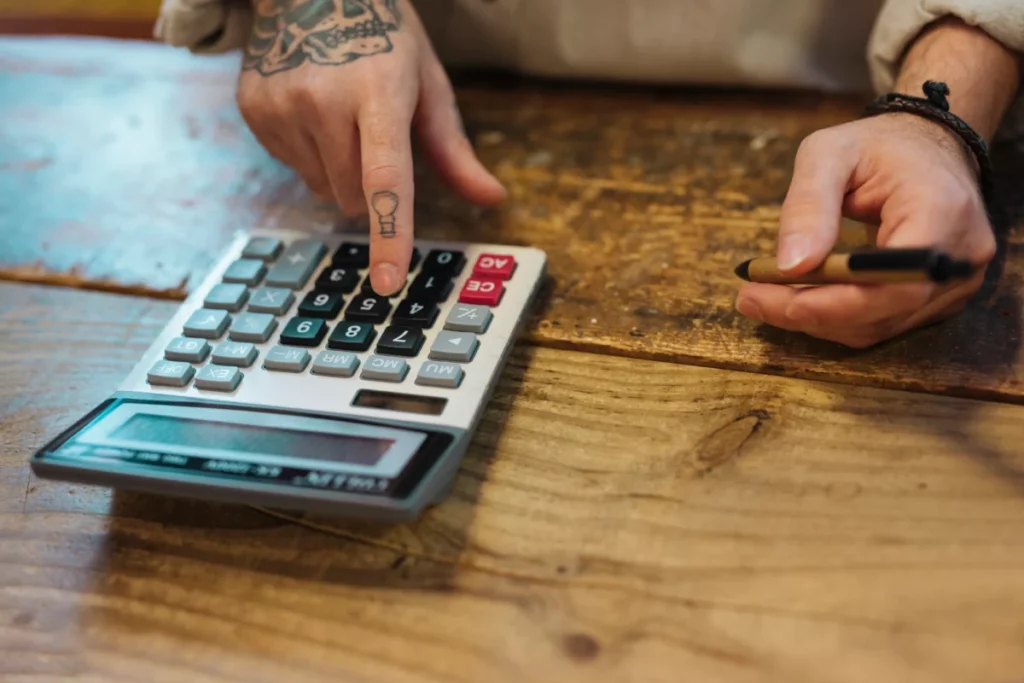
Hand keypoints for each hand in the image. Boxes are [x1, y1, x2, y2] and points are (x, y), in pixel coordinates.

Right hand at [236, 0, 505, 294]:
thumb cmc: (383, 35)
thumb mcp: (427, 82)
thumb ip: (455, 150)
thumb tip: (493, 199)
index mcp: (379, 90)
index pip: (385, 178)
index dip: (389, 234)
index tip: (388, 281)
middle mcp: (323, 99)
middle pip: (353, 197)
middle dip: (368, 187)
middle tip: (372, 135)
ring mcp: (281, 105)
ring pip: (322, 189)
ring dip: (337, 172)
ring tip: (339, 117)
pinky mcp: (253, 110)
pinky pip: (292, 168)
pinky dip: (308, 155)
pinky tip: (312, 112)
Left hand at [735, 113, 995, 347]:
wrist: (928, 146)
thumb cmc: (878, 146)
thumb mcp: (828, 154)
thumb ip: (807, 205)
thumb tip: (789, 265)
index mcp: (941, 211)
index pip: (893, 282)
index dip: (833, 303)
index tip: (772, 298)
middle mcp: (960, 256)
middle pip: (881, 311)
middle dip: (809, 311)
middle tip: (750, 298)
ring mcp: (957, 282)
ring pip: (877, 325)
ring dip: (816, 318)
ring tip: (765, 295)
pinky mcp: (941, 297)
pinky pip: (882, 321)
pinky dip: (836, 315)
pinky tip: (799, 296)